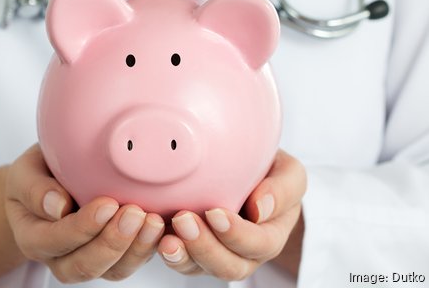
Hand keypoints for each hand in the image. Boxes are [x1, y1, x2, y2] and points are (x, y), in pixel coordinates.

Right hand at [5, 144, 165, 282]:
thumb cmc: (38, 176)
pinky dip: (150, 247)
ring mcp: (89, 259)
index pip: (54, 241)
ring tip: (153, 221)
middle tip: (133, 213)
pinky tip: (163, 226)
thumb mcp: (25, 172)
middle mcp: (60, 257)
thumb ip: (34, 187)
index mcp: (33, 237)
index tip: (106, 204)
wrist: (49, 184)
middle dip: (112, 243)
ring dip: (136, 249)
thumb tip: (57, 206)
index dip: (82, 227)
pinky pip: (133, 261)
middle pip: (84, 266)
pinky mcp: (115, 255)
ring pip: (113, 271)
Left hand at [156, 149, 305, 280]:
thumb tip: (260, 208)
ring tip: (166, 237)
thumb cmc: (270, 173)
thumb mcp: (288, 172)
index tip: (216, 212)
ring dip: (182, 254)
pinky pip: (178, 258)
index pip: (258, 244)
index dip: (237, 234)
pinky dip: (165, 249)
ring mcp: (215, 254)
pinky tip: (154, 234)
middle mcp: (244, 253)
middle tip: (184, 220)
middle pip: (227, 266)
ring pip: (198, 268)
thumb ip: (283, 188)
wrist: (249, 172)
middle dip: (204, 247)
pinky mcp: (190, 249)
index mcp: (271, 236)